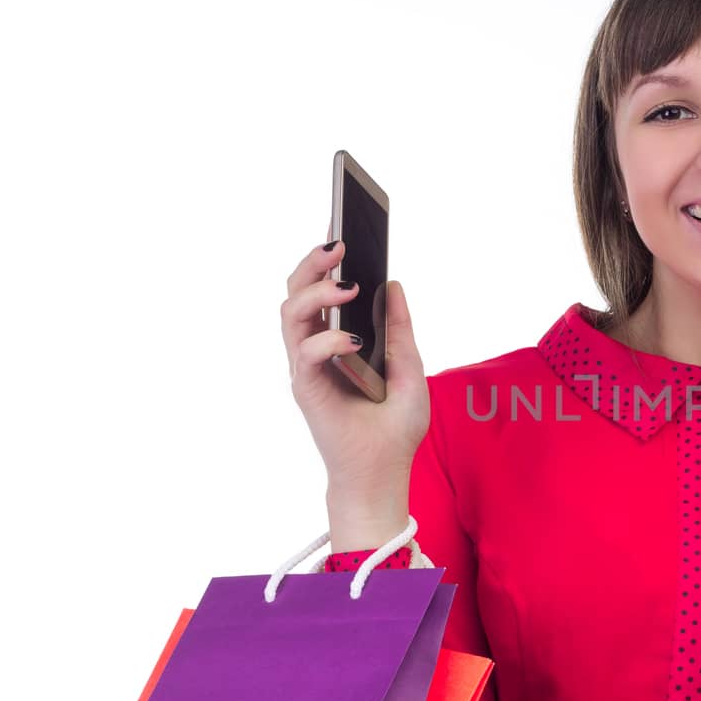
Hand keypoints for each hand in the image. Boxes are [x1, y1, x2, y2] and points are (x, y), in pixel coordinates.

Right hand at [280, 240, 428, 544]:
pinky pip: (305, 352)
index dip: (325, 258)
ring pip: (291, 313)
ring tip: (348, 284)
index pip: (323, 289)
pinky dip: (328, 340)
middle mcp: (317, 347)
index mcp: (338, 338)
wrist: (385, 473)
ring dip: (316, 292)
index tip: (340, 227)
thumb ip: (399, 329)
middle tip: (340, 245)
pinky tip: (354, 339)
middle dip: (313, 263)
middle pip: (297, 291)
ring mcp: (308, 366)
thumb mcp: (410, 369)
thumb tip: (393, 283)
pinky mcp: (306, 387)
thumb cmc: (394, 427)